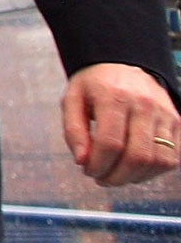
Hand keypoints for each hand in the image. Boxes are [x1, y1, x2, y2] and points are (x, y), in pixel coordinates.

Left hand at [63, 62, 180, 187]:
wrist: (122, 63)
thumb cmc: (94, 85)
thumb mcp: (72, 99)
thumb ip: (73, 130)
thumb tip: (82, 161)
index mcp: (114, 95)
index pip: (110, 143)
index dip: (98, 165)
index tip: (87, 170)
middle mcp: (144, 104)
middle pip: (137, 156)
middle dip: (116, 176)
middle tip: (101, 179)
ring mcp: (164, 113)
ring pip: (158, 160)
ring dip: (135, 177)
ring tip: (116, 175)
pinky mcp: (176, 121)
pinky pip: (172, 158)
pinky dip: (153, 172)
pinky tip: (134, 170)